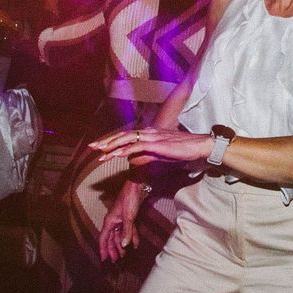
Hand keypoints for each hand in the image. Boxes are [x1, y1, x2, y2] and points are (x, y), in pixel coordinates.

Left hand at [91, 126, 212, 166]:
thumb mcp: (161, 155)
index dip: (112, 140)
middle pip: (123, 135)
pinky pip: (138, 146)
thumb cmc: (183, 151)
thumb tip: (132, 160)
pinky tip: (117, 155)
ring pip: (128, 139)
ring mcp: (153, 136)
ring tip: (101, 153)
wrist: (200, 146)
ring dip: (113, 146)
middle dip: (106, 141)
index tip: (99, 147)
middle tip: (92, 147)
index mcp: (150, 133)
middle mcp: (149, 132)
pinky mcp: (158, 144)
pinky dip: (126, 150)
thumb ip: (146, 156)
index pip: (127, 135)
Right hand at [98, 180, 145, 261]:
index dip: (103, 249)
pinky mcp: (129, 218)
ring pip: (119, 235)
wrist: (137, 187)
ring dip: (122, 245)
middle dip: (113, 250)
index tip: (103, 259)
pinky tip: (135, 245)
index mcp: (109, 221)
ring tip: (124, 255)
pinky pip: (128, 230)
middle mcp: (113, 221)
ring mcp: (121, 220)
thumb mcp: (128, 217)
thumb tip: (123, 245)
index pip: (103, 238)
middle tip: (115, 260)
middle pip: (111, 239)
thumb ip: (126, 231)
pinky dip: (131, 237)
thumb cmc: (129, 199)